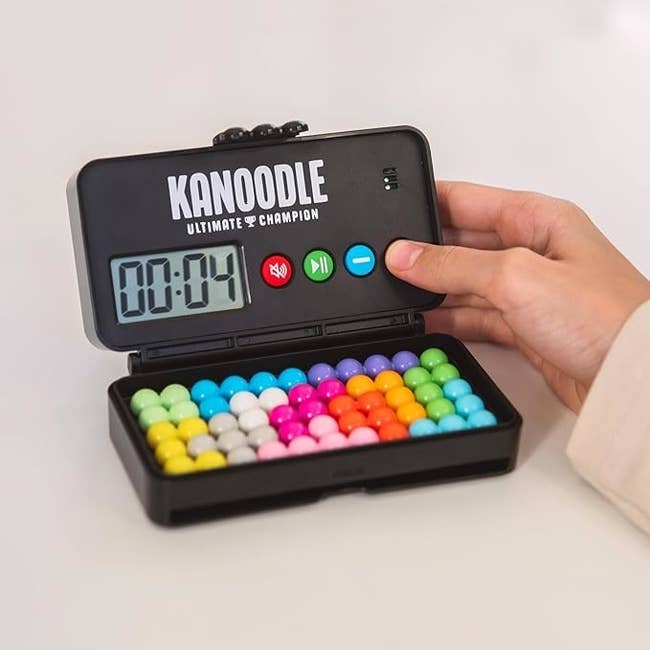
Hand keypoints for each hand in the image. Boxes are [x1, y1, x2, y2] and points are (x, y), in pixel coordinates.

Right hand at [385, 181, 649, 411]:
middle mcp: (530, 249)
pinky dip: (449, 319)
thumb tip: (405, 255)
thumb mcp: (515, 276)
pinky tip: (425, 321)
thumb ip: (453, 264)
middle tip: (388, 262)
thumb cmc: (603, 316)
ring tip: (399, 294)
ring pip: (464, 282)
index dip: (425, 204)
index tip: (389, 216)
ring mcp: (526, 290)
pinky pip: (474, 315)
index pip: (466, 199)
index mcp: (535, 218)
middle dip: (424, 251)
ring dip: (434, 289)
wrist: (630, 376)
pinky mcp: (523, 326)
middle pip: (460, 241)